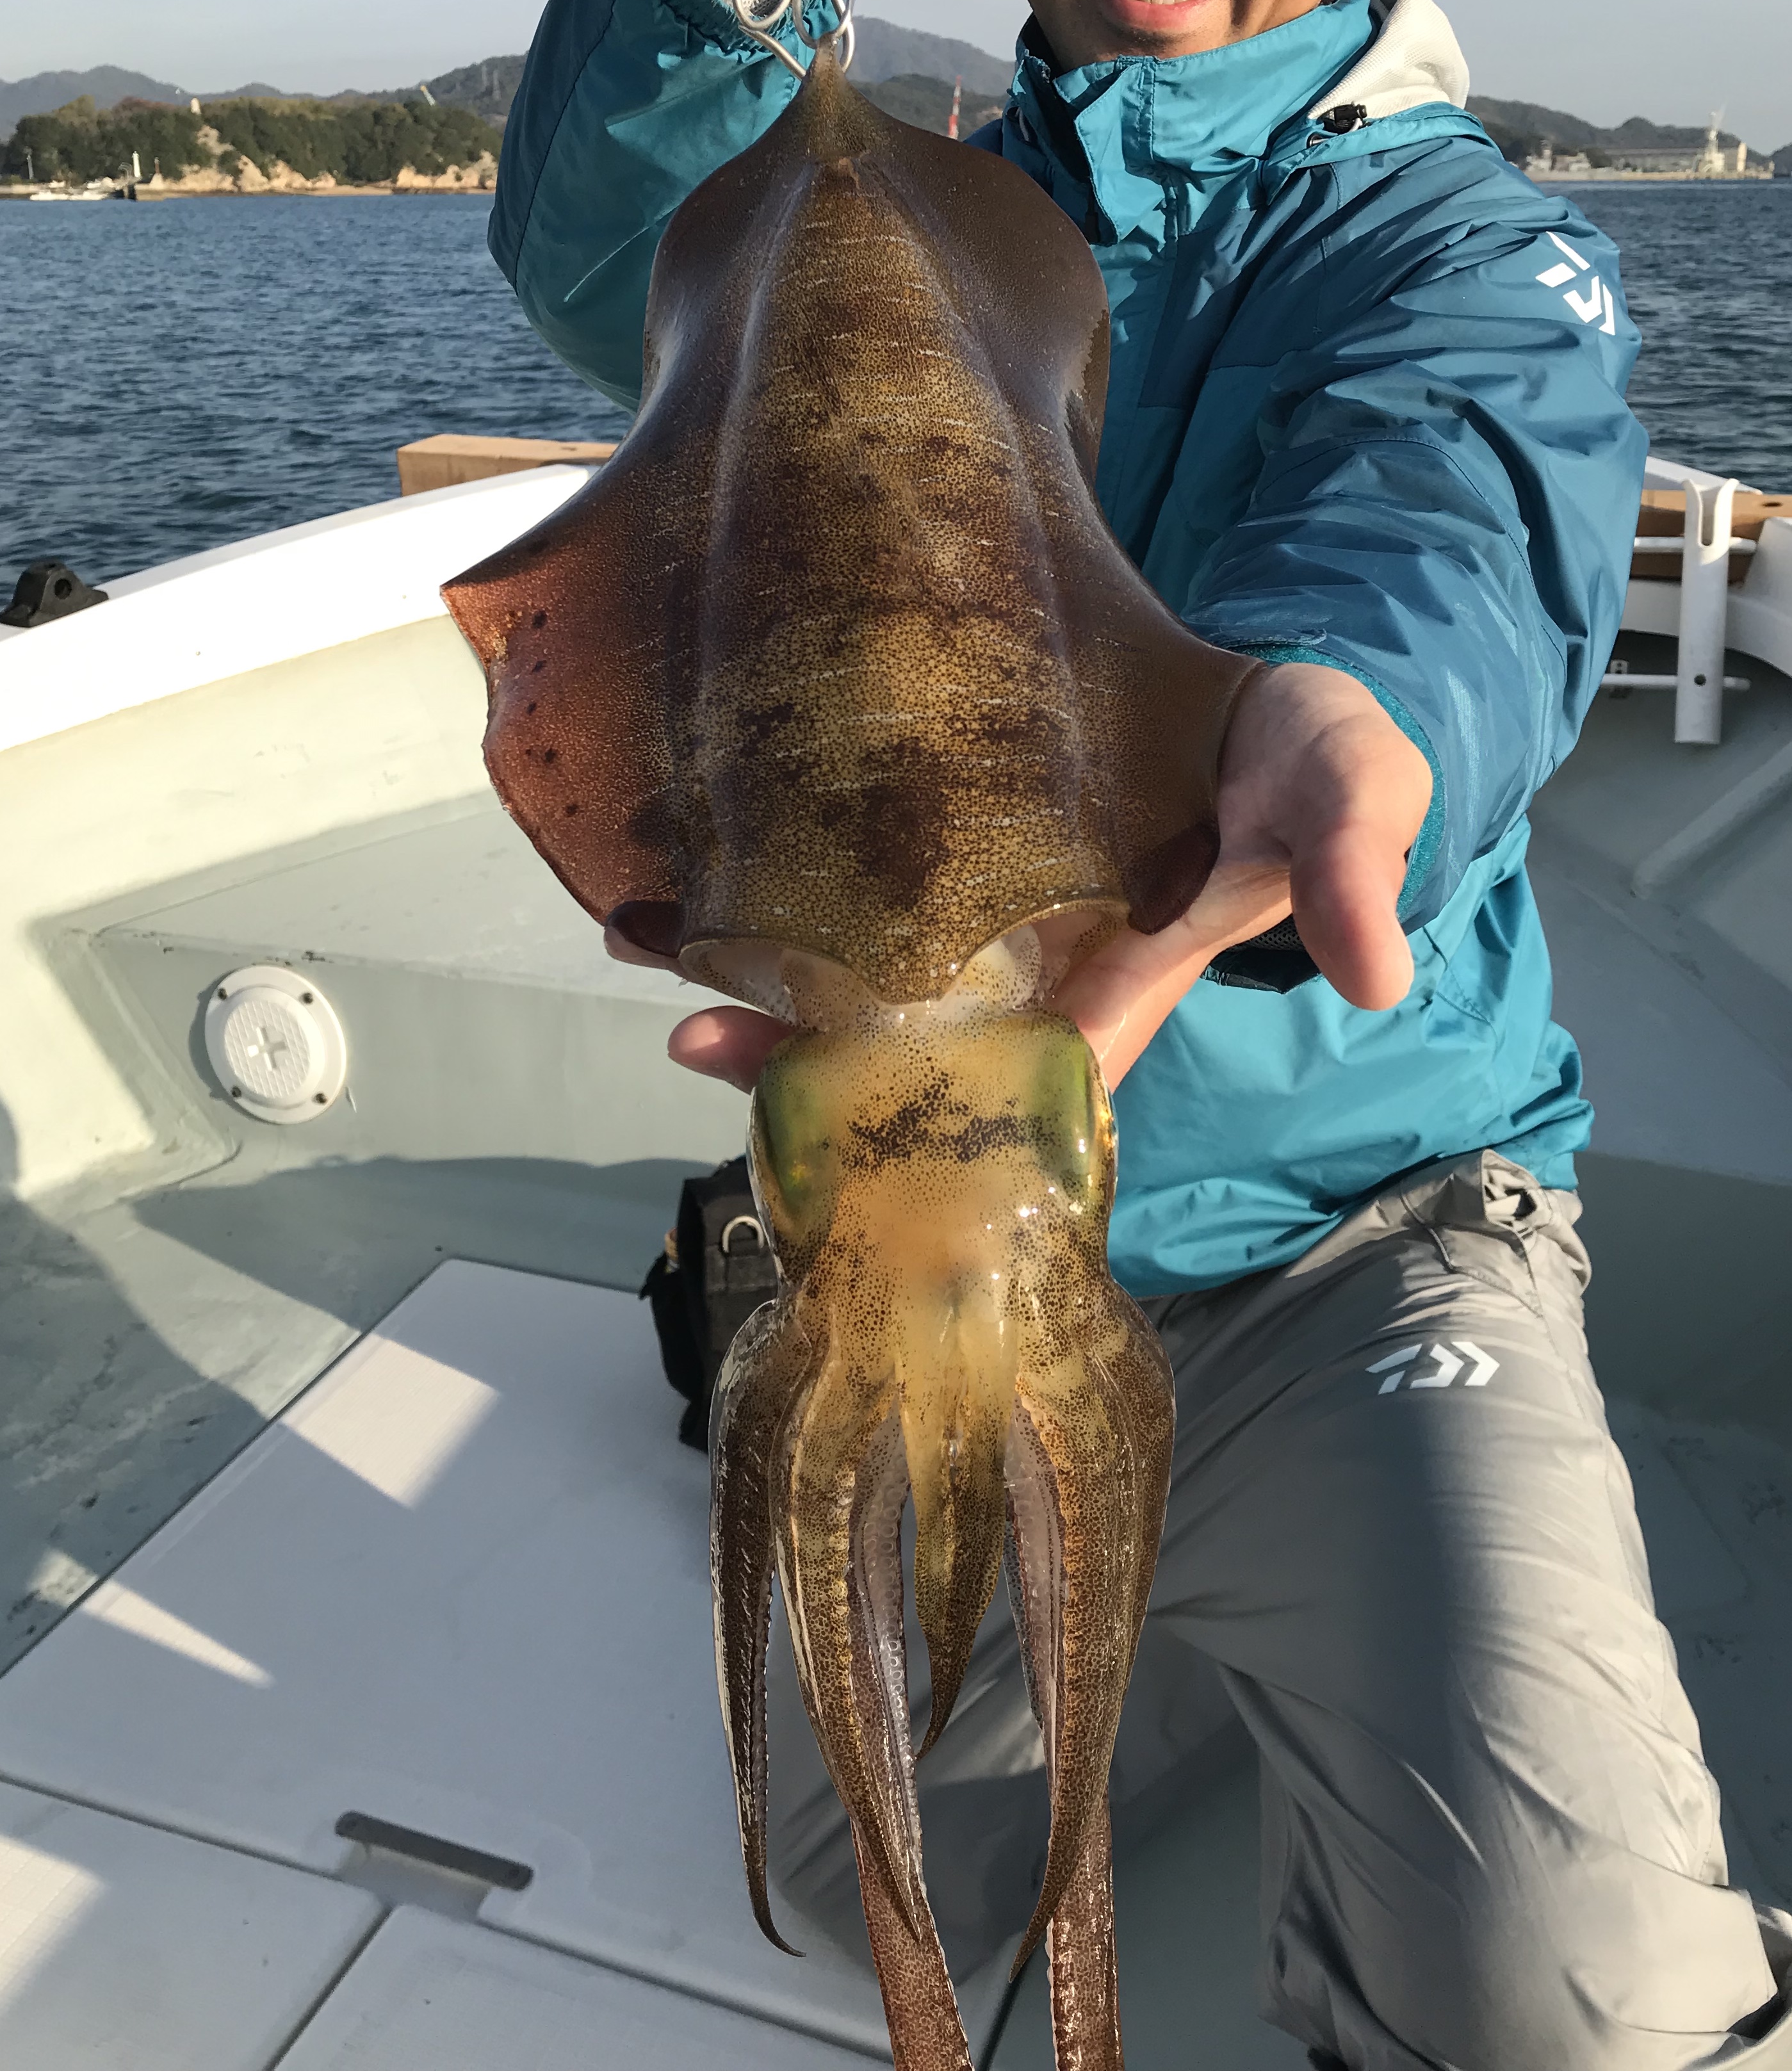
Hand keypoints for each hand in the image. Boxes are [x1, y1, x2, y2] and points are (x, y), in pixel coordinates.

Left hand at [617, 660, 1432, 1094]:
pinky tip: (675, 873)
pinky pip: (841, 894)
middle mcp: (1029, 973)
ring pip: (855, 976)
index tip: (849, 1102)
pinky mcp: (933, 856)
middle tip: (697, 1033)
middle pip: (907, 1043)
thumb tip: (1376, 971)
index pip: (1023, 1075)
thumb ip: (1348, 861)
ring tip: (646, 951)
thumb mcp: (1339, 784)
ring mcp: (975, 919)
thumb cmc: (1294, 759)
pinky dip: (763, 893)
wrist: (1240, 690)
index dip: (938, 1105)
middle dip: (806, 1051)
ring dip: (759, 975)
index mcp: (1119, 986)